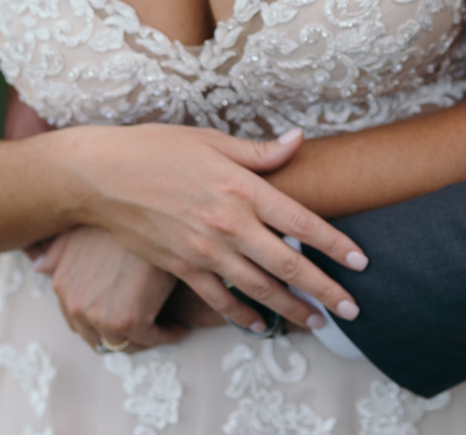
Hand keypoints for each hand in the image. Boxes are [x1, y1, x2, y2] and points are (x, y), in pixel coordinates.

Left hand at [33, 226, 184, 352]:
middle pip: (101, 340)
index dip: (103, 322)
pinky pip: (152, 339)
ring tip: (163, 326)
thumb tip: (38, 266)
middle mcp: (75, 305)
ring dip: (145, 339)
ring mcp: (99, 315)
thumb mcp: (80, 230)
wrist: (150, 209)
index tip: (125, 313)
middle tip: (146, 324)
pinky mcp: (128, 321)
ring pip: (126, 344)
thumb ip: (58, 251)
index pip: (79, 322)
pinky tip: (178, 326)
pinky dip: (167, 334)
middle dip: (122, 336)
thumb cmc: (118, 217)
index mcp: (62, 286)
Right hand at [60, 123, 367, 335]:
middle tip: (353, 310)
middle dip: (325, 289)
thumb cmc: (159, 148)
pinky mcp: (182, 268)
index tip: (361, 262)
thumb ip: (259, 151)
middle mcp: (229, 223)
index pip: (301, 222)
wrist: (104, 175)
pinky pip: (220, 300)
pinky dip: (243, 316)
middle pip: (288, 265)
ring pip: (260, 290)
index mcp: (241, 187)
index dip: (334, 244)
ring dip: (292, 309)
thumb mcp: (212, 140)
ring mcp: (205, 251)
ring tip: (318, 321)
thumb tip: (299, 140)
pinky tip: (260, 325)